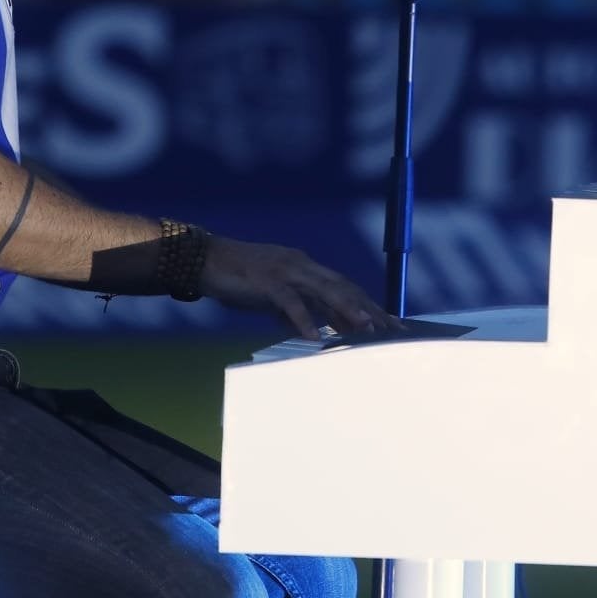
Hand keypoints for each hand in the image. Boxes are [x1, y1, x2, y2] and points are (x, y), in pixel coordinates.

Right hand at [198, 236, 394, 339]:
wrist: (205, 260)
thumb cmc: (239, 279)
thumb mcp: (273, 295)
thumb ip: (294, 308)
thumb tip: (312, 329)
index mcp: (305, 267)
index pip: (344, 285)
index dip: (367, 302)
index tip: (388, 320)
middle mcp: (301, 265)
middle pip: (343, 286)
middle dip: (369, 307)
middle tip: (390, 327)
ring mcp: (286, 271)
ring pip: (325, 290)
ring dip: (348, 309)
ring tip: (367, 328)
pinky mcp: (267, 282)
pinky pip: (290, 303)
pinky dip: (304, 320)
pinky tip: (315, 337)